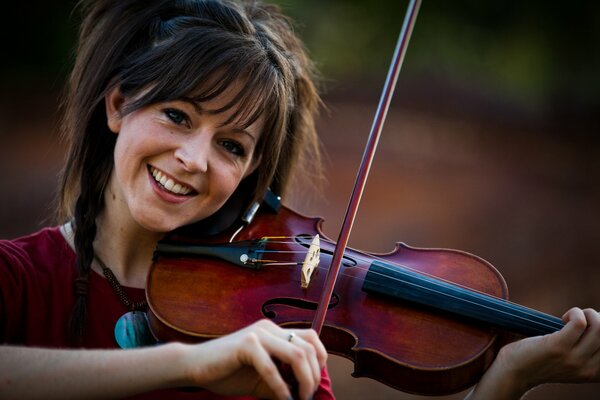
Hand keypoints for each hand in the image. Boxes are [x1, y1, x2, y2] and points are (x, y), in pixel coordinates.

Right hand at [177, 319, 326, 399]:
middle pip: (308, 348)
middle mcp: (269, 328)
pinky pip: (271, 367)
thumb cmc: (227, 372)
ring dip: (304, 380)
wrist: (194, 366)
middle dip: (313, 376)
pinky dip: (280, 387)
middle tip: (308, 396)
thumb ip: (283, 381)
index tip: (314, 382)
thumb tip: (305, 394)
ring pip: (297, 354)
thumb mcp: (262, 379)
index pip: (310, 338)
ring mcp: (258, 334)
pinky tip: (282, 399)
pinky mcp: (247, 344)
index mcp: (274, 332)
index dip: (320, 359)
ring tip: (300, 398)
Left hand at [498, 307, 599, 389]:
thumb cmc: (541, 360)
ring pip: (599, 327)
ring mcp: (574, 359)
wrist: (515, 371)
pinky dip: (575, 312)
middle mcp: (588, 369)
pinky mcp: (558, 347)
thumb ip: (587, 351)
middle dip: (598, 319)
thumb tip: (599, 322)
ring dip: (588, 314)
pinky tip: (563, 318)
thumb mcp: (572, 362)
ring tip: (571, 318)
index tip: (592, 325)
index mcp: (595, 373)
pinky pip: (579, 322)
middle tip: (580, 319)